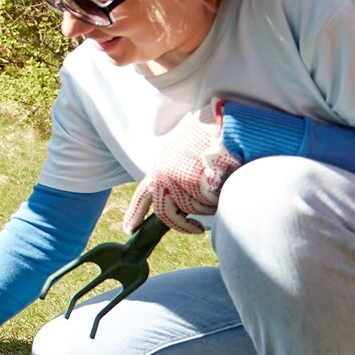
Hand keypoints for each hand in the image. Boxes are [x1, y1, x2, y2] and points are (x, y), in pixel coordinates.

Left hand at [124, 99, 242, 234]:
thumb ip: (175, 180)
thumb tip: (179, 209)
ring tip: (218, 185)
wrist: (224, 125)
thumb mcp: (182, 158)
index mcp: (158, 170)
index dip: (134, 216)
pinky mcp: (196, 181)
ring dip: (208, 205)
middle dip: (183, 225)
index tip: (129, 229)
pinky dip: (219, 197)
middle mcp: (163, 175)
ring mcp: (178, 179)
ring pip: (194, 209)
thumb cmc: (206, 141)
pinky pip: (209, 202)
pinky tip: (224, 180)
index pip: (142, 197)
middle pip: (167, 214)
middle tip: (197, 229)